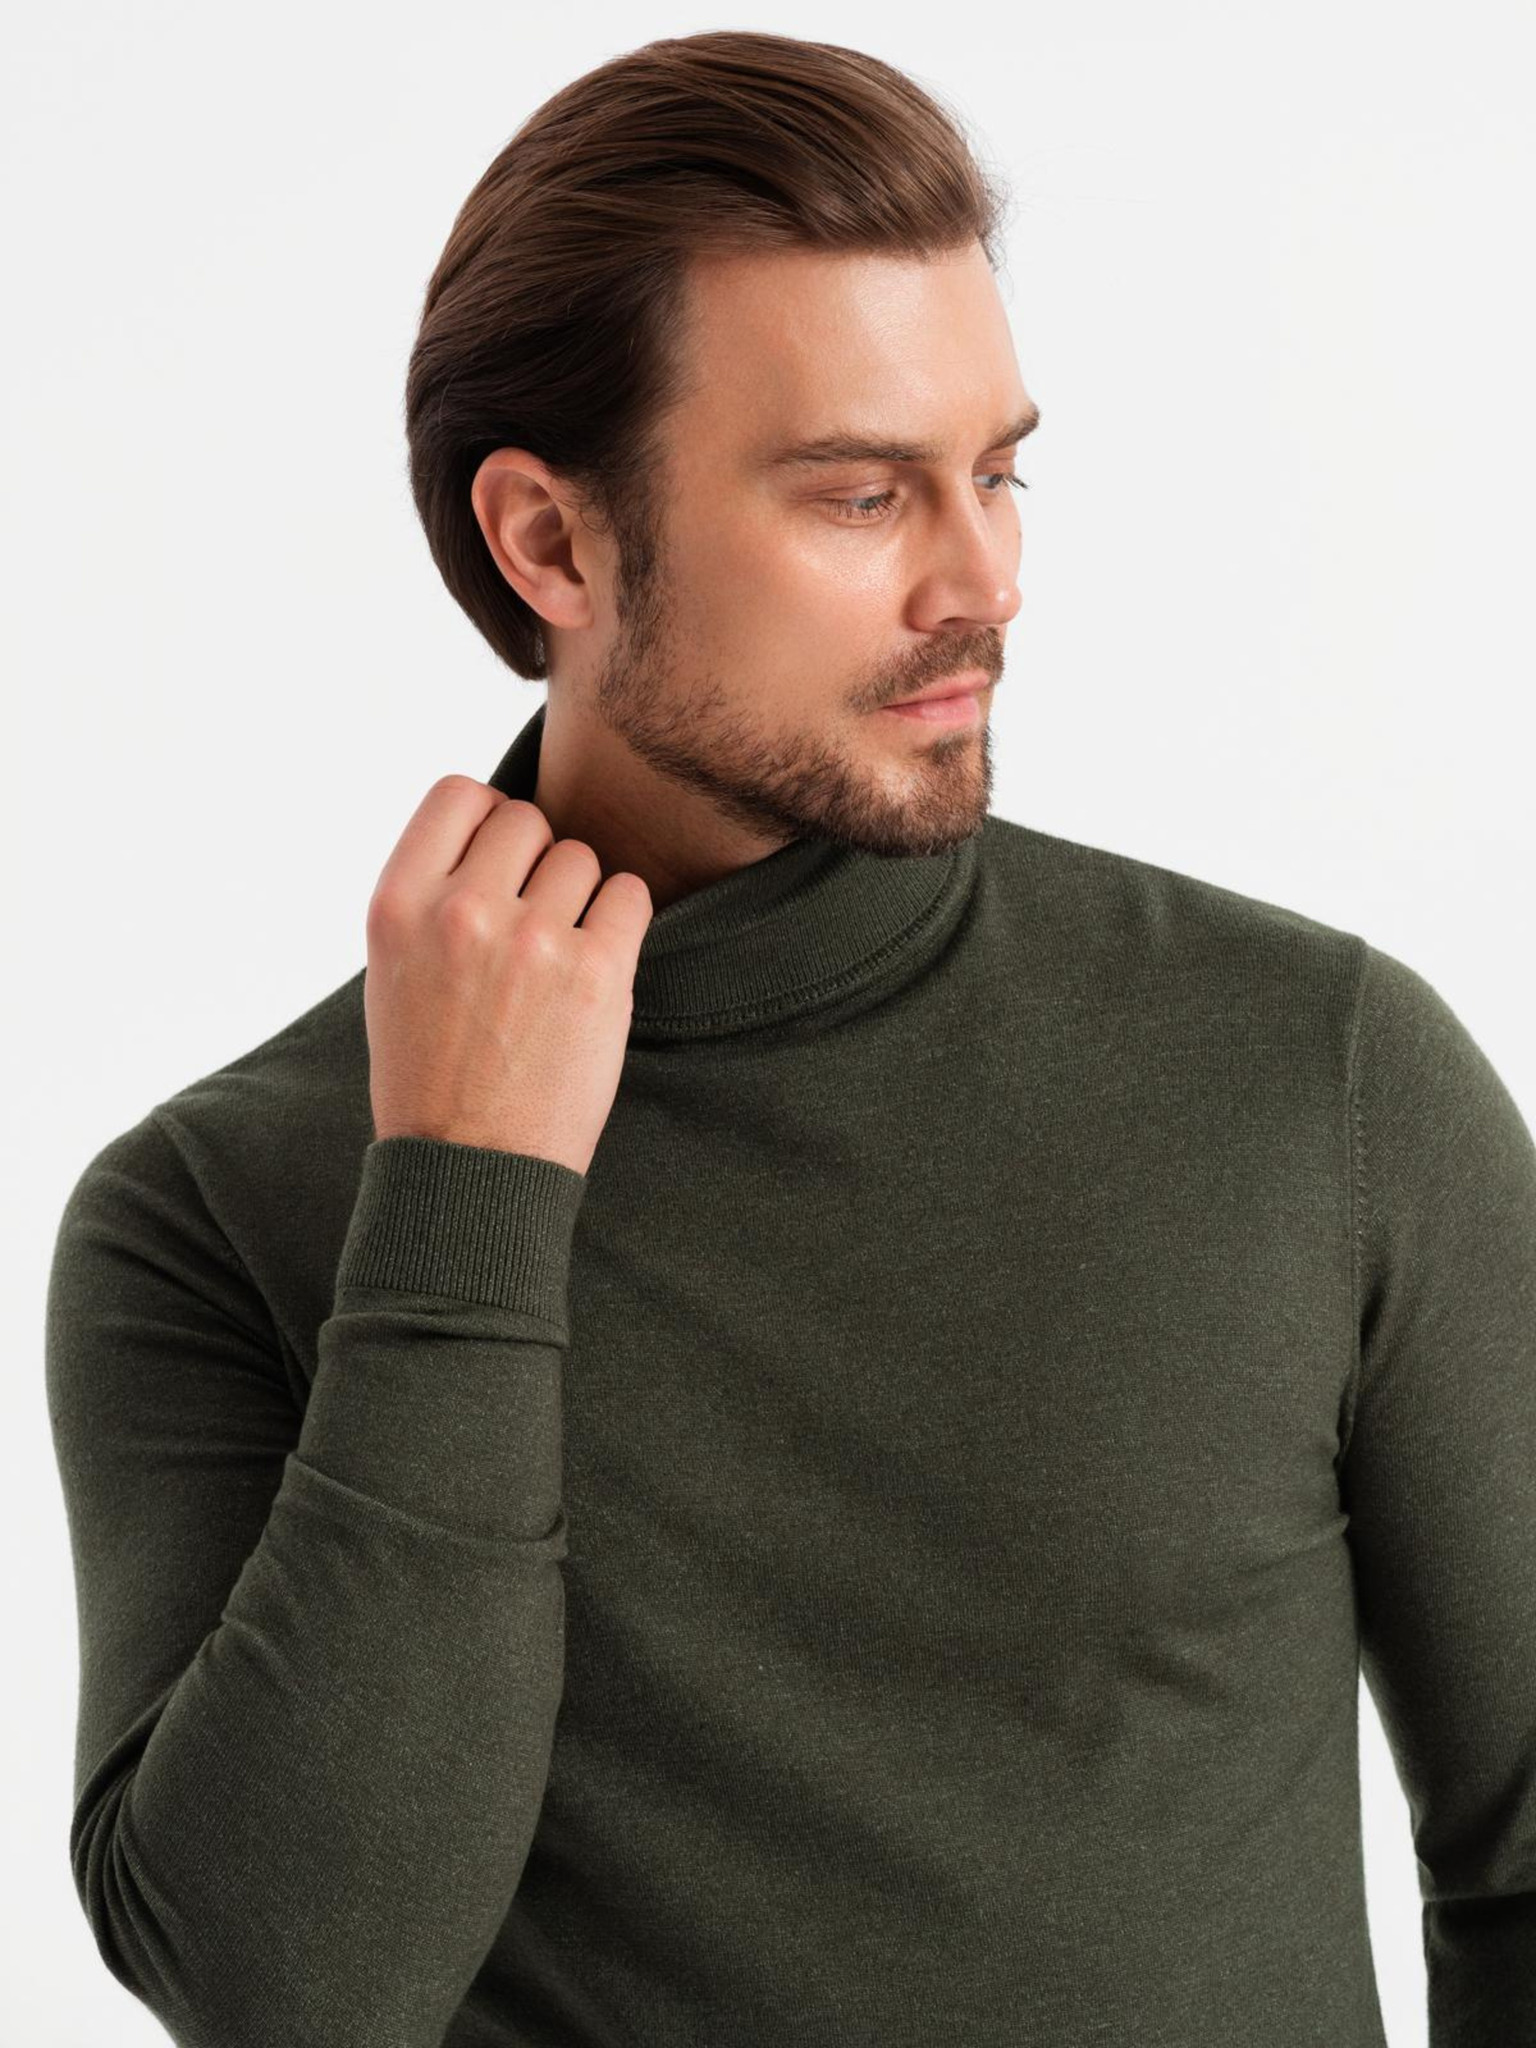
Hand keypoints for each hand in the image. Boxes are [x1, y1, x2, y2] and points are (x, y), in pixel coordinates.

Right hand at [363, 776, 653, 1176]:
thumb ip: (432, 895)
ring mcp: (532, 940)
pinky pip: (630, 896)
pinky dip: (621, 921)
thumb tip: (493, 832)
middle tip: (530, 923)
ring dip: (579, 897)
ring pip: (581, 858)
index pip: (458, 793)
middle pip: (527, 820)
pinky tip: (598, 965)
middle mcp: (461, 911)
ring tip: (558, 958)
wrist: (467, 1170)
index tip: (496, 862)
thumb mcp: (392, 971)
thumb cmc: (429, 1074)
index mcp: (397, 904)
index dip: (487, 819)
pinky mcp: (598, 974)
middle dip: (535, 863)